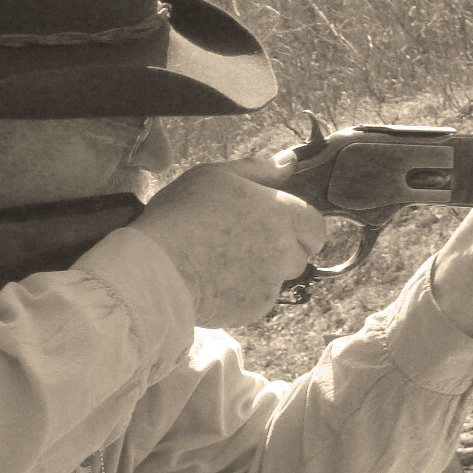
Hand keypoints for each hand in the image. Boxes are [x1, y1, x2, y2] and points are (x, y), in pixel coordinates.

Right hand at [133, 152, 323, 326]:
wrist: (157, 270)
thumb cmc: (182, 215)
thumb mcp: (214, 176)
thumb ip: (257, 169)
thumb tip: (288, 162)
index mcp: (280, 212)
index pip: (316, 226)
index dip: (300, 227)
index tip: (276, 226)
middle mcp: (283, 250)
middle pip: (300, 256)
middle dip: (282, 251)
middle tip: (245, 244)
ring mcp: (270, 283)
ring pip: (278, 280)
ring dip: (262, 274)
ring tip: (223, 264)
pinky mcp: (254, 310)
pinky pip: (257, 301)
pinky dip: (243, 294)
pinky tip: (214, 283)